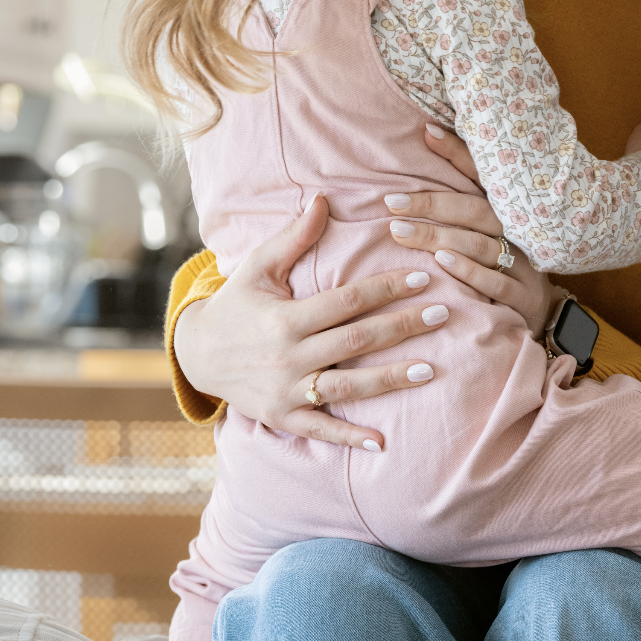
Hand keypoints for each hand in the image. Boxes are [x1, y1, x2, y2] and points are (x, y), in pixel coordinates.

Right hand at [172, 194, 449, 448]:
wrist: (197, 356)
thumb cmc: (236, 305)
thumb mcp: (258, 268)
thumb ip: (294, 237)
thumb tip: (324, 199)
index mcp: (284, 317)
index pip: (346, 301)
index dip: (386, 289)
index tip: (423, 280)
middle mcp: (287, 355)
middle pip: (355, 341)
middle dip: (401, 327)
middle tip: (443, 316)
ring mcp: (286, 390)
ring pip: (347, 386)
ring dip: (390, 380)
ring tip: (430, 370)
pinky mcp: (283, 417)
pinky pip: (321, 429)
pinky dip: (350, 436)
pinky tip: (382, 442)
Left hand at [383, 124, 559, 339]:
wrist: (546, 311)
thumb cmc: (508, 260)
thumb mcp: (492, 228)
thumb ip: (463, 197)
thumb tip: (426, 140)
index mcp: (510, 208)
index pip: (483, 174)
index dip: (457, 153)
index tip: (426, 132)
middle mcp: (519, 230)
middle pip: (474, 210)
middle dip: (432, 204)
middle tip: (391, 203)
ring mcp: (524, 262)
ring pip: (481, 245)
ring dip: (440, 237)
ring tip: (403, 233)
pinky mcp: (525, 295)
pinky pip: (496, 281)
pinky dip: (468, 271)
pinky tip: (442, 262)